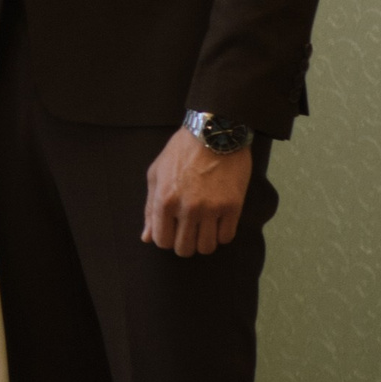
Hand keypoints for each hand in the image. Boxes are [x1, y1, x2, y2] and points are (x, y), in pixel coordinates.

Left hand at [142, 128, 251, 255]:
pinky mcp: (232, 207)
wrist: (215, 132)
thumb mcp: (156, 174)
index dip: (166, 239)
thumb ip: (150, 208)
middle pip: (184, 249)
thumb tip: (147, 237)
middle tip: (189, 231)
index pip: (162, 241)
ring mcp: (211, 209)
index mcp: (165, 200)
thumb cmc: (182, 151)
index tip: (172, 231)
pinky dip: (221, 234)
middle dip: (185, 243)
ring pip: (206, 248)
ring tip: (204, 228)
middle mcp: (187, 208)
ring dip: (204, 242)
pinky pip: (226, 237)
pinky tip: (218, 222)